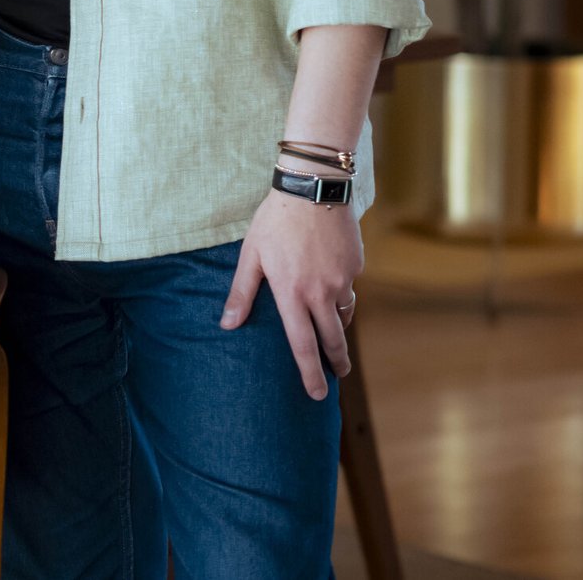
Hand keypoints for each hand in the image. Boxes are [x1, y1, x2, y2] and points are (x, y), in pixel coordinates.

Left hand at [222, 187, 361, 399]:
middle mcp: (320, 293)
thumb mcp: (251, 255)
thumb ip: (242, 293)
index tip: (316, 393)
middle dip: (335, 361)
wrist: (312, 189)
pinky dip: (342, 295)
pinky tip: (331, 284)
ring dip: (337, 326)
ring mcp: (342, 281)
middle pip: (332, 339)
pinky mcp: (356, 267)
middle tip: (337, 376)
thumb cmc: (274, 221)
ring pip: (343, 314)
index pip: (302, 344)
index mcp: (291, 293)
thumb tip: (227, 325)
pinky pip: (349, 289)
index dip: (309, 372)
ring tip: (331, 333)